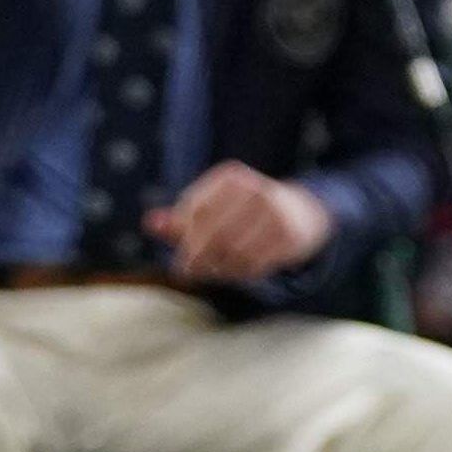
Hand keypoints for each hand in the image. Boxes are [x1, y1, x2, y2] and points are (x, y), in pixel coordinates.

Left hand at [157, 167, 332, 286]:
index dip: (183, 236)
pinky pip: (254, 264)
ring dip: (217, 268)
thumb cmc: (246, 212)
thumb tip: (149, 224)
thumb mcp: (215, 207)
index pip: (195, 210)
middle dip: (195, 257)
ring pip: (232, 252)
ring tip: (213, 272)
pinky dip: (240, 273)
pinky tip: (235, 272)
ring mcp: (273, 213)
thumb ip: (181, 218)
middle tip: (186, 272)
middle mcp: (253, 190)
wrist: (303, 212)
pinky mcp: (288, 236)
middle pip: (211, 233)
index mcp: (230, 177)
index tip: (181, 253)